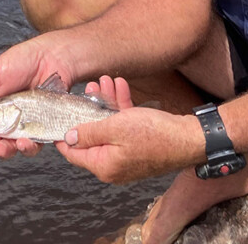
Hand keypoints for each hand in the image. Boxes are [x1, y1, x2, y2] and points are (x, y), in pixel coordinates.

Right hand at [0, 36, 77, 161]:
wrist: (55, 57)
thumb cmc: (23, 61)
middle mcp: (4, 118)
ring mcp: (22, 125)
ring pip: (9, 146)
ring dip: (3, 152)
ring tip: (1, 149)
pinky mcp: (41, 129)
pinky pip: (33, 144)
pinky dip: (27, 147)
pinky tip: (24, 142)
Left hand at [57, 77, 199, 183]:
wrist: (190, 138)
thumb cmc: (156, 135)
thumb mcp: (116, 128)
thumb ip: (88, 133)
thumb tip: (68, 137)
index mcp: (104, 166)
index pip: (73, 153)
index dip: (63, 133)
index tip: (57, 114)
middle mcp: (113, 165)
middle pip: (91, 136)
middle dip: (88, 108)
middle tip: (89, 87)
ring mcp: (126, 156)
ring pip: (108, 127)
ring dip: (106, 103)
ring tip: (105, 81)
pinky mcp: (139, 146)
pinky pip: (123, 127)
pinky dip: (121, 109)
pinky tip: (120, 87)